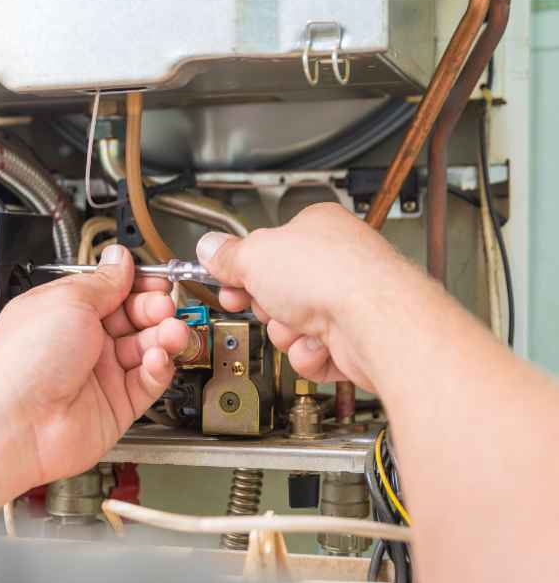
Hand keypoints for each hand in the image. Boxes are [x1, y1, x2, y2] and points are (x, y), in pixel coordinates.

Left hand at [0, 245, 188, 486]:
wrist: (15, 422)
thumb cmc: (23, 363)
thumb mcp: (68, 300)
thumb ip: (103, 282)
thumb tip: (119, 259)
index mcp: (66, 312)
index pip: (114, 291)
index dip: (138, 285)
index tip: (158, 281)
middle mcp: (83, 343)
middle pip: (135, 319)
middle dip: (155, 309)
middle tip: (164, 306)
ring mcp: (100, 375)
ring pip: (147, 350)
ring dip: (164, 337)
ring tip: (170, 331)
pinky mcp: (116, 406)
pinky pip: (148, 382)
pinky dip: (159, 368)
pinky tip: (157, 358)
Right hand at [196, 202, 416, 391]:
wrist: (374, 322)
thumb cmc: (332, 276)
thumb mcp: (255, 255)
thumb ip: (227, 255)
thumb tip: (209, 248)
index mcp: (315, 228)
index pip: (267, 248)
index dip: (241, 267)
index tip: (226, 279)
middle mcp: (335, 262)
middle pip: (276, 291)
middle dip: (265, 305)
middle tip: (265, 303)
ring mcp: (346, 302)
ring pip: (290, 327)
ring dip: (286, 332)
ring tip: (299, 324)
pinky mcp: (353, 340)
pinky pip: (310, 353)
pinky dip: (308, 354)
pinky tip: (319, 343)